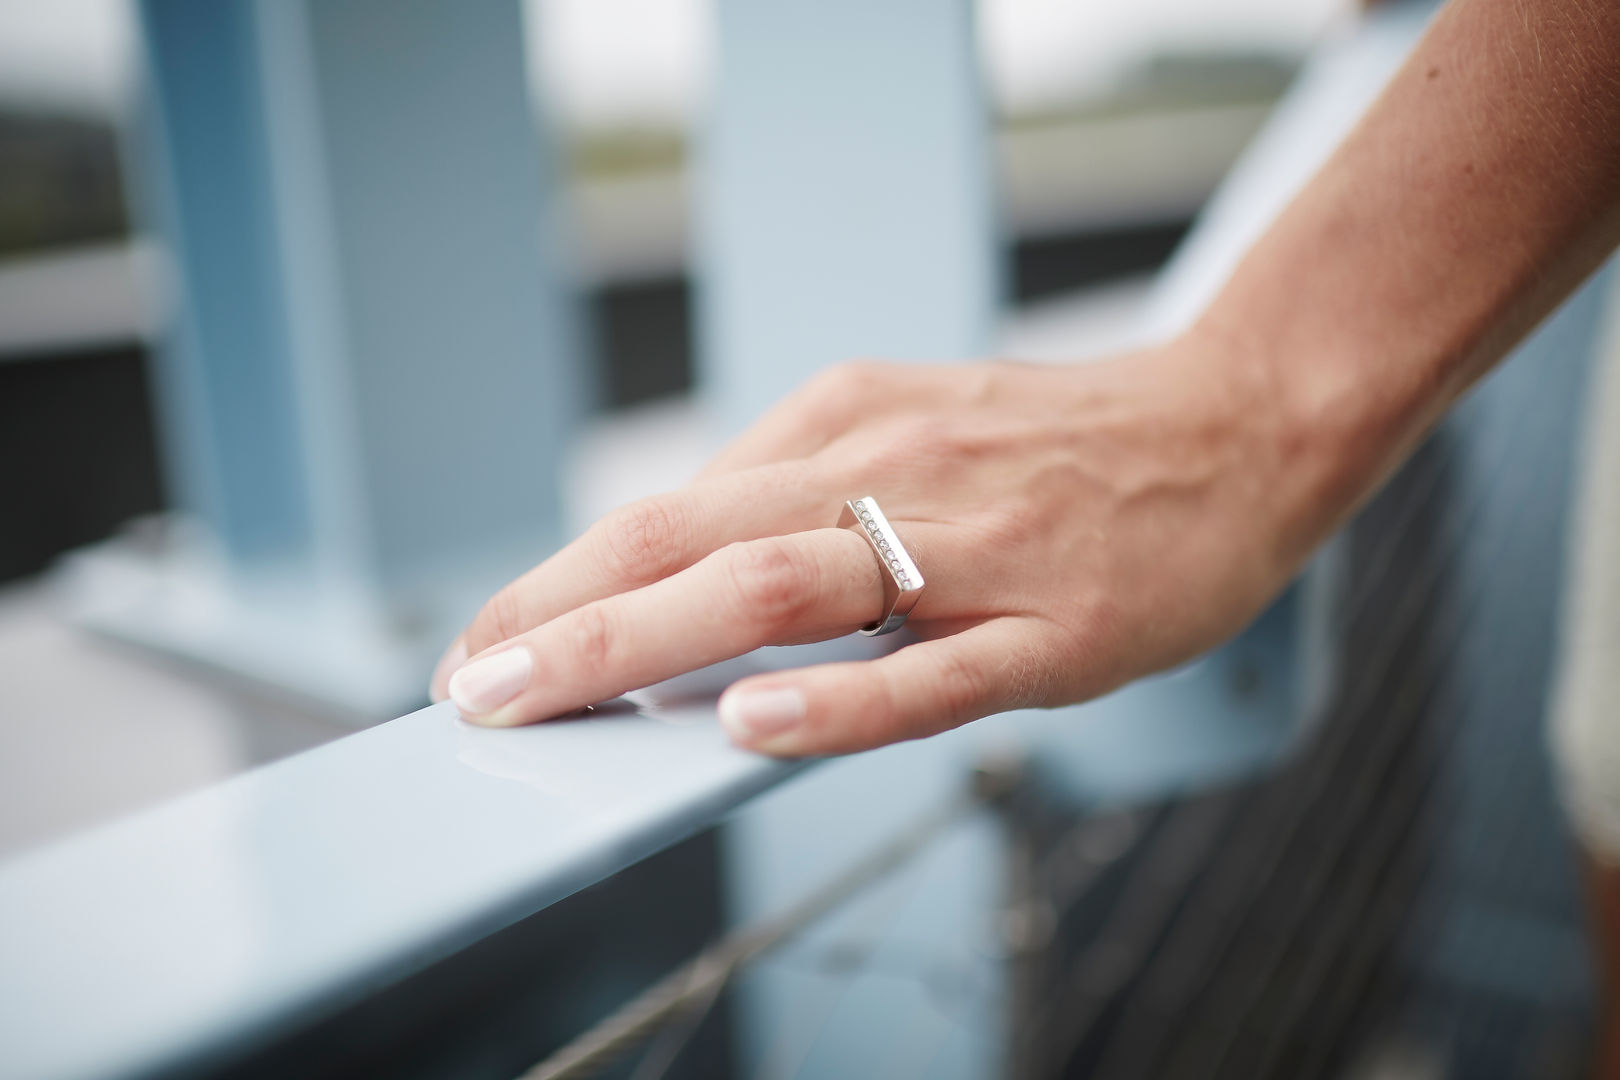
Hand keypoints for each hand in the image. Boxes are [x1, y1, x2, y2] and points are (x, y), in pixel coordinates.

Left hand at [430, 330, 1323, 755]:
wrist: (1235, 425)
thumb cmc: (1058, 449)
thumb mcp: (910, 428)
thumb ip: (802, 496)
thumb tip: (679, 576)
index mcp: (848, 425)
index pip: (672, 507)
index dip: (563, 577)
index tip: (485, 642)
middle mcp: (892, 472)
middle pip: (697, 541)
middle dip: (565, 615)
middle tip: (471, 685)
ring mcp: (972, 552)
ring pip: (785, 591)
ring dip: (644, 644)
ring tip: (545, 698)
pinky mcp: (1054, 627)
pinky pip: (931, 672)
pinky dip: (834, 700)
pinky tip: (749, 724)